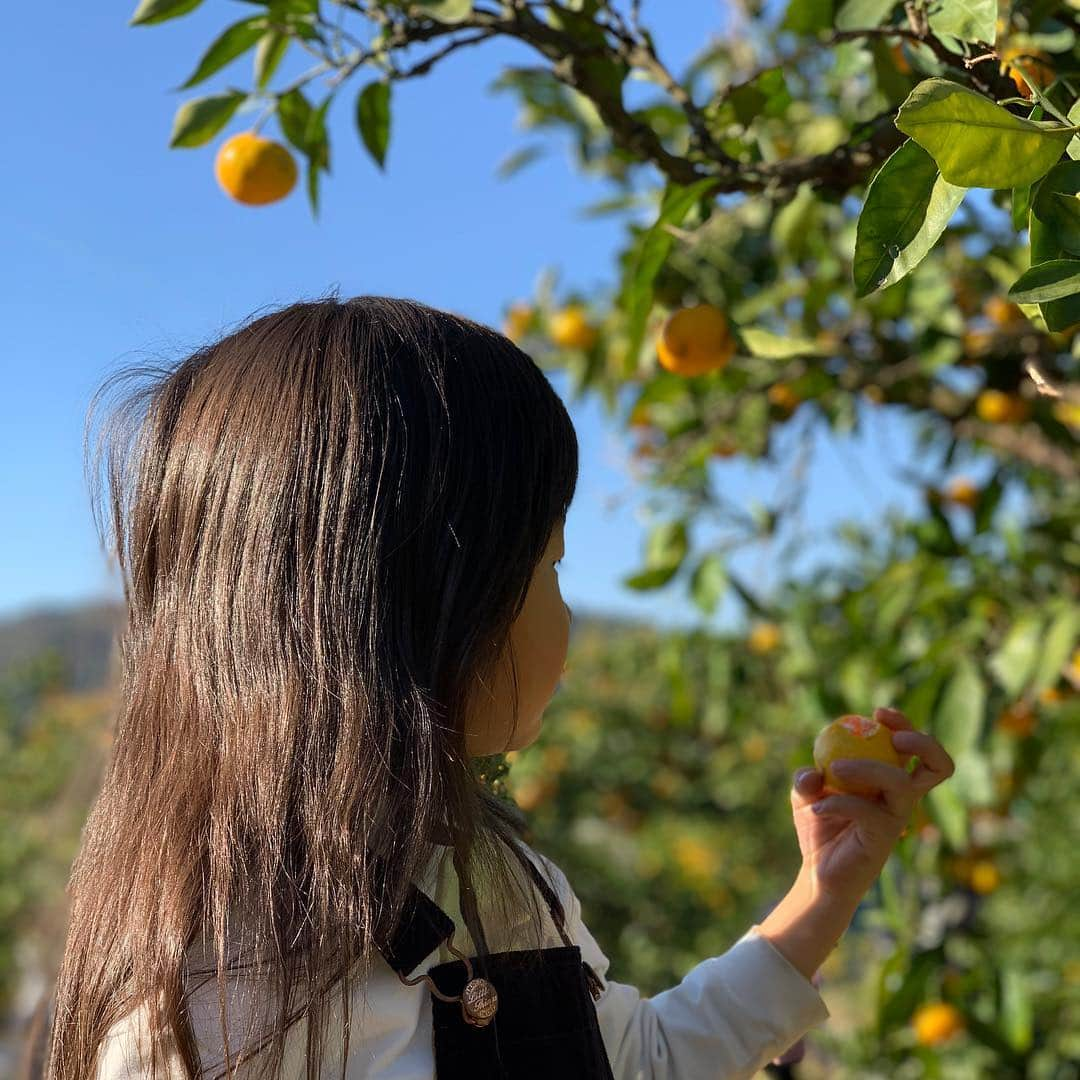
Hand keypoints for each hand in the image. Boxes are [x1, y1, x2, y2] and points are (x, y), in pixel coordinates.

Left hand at [789, 706, 954, 906]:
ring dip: (866, 768)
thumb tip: (814, 770)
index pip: (912, 747)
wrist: (816, 875)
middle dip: (922, 741)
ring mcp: (896, 819)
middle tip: (892, 736)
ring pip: (901, 784)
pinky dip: (836, 802)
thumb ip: (806, 776)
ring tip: (833, 770)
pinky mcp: (884, 839)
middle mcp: (902, 798)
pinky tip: (815, 809)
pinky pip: (865, 810)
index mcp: (890, 780)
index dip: (904, 724)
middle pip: (938, 765)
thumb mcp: (805, 794)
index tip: (878, 713)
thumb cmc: (818, 828)